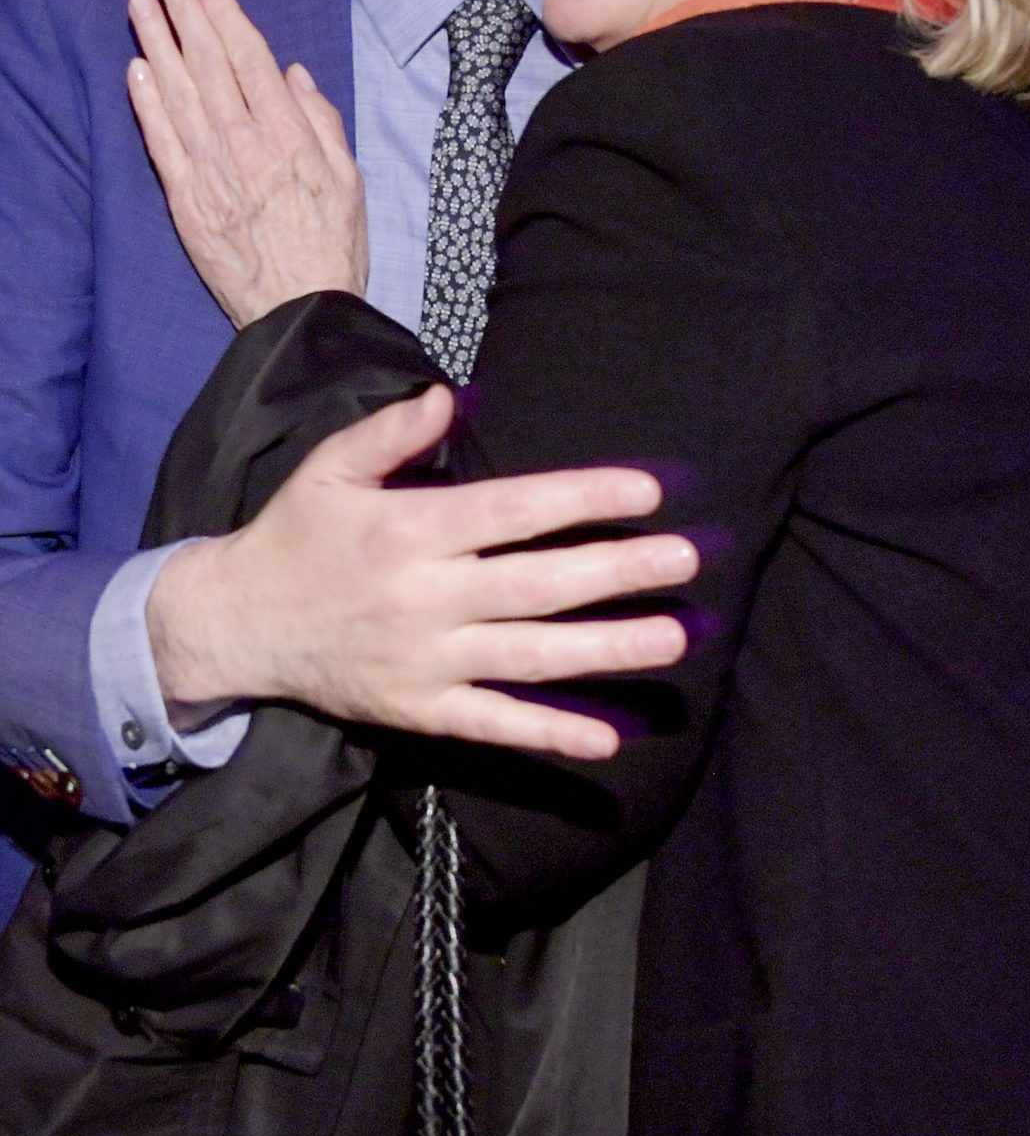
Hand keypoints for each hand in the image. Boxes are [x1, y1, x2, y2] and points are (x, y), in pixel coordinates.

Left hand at [127, 0, 366, 327]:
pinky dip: (146, 103)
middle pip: (208, 64)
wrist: (301, 310)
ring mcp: (211, 171)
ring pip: (178, 93)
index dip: (224, 14)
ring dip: (156, 43)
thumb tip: (291, 74)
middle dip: (185, 11)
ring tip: (140, 3)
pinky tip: (135, 69)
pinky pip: (162, 142)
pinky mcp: (186, 200)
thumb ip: (321, 121)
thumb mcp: (349, 179)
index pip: (249, 59)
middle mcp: (245, 145)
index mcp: (289, 136)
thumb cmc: (333, 245)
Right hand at [147, 385, 695, 760]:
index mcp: (409, 530)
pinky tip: (607, 738)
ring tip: (672, 637)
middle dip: (618, 572)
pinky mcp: (419, 710)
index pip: (513, 512)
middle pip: (538, 586)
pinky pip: (493, 726)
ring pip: (530, 658)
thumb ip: (391, 432)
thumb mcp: (329, 469)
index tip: (646, 491)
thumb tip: (451, 397)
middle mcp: (425, 598)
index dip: (582, 500)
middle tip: (687, 560)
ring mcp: (425, 662)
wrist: (237, 625)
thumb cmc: (295, 534)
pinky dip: (549, 734)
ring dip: (606, 651)